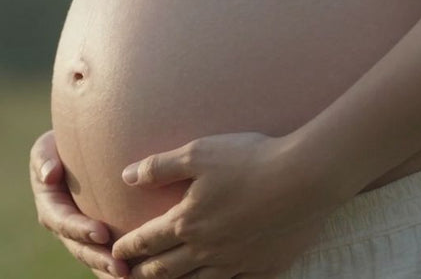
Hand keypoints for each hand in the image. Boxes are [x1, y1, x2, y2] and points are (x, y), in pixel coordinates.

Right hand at [30, 129, 131, 277]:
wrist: (80, 153)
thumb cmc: (61, 146)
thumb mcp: (46, 147)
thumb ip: (44, 158)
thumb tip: (49, 175)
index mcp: (51, 208)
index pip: (64, 223)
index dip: (80, 230)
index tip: (102, 233)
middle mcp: (65, 228)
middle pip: (81, 250)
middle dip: (100, 260)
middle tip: (121, 268)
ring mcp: (82, 237)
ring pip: (97, 259)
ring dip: (112, 270)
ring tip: (134, 276)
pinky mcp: (99, 240)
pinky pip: (112, 256)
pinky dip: (127, 266)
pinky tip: (145, 273)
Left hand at [110, 132, 334, 277]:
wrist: (305, 177)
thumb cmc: (250, 160)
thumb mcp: (198, 153)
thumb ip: (159, 167)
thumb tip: (125, 176)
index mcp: (187, 222)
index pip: (146, 242)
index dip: (126, 248)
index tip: (114, 252)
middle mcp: (207, 249)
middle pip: (165, 271)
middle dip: (142, 275)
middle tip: (127, 276)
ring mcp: (236, 262)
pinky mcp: (264, 268)